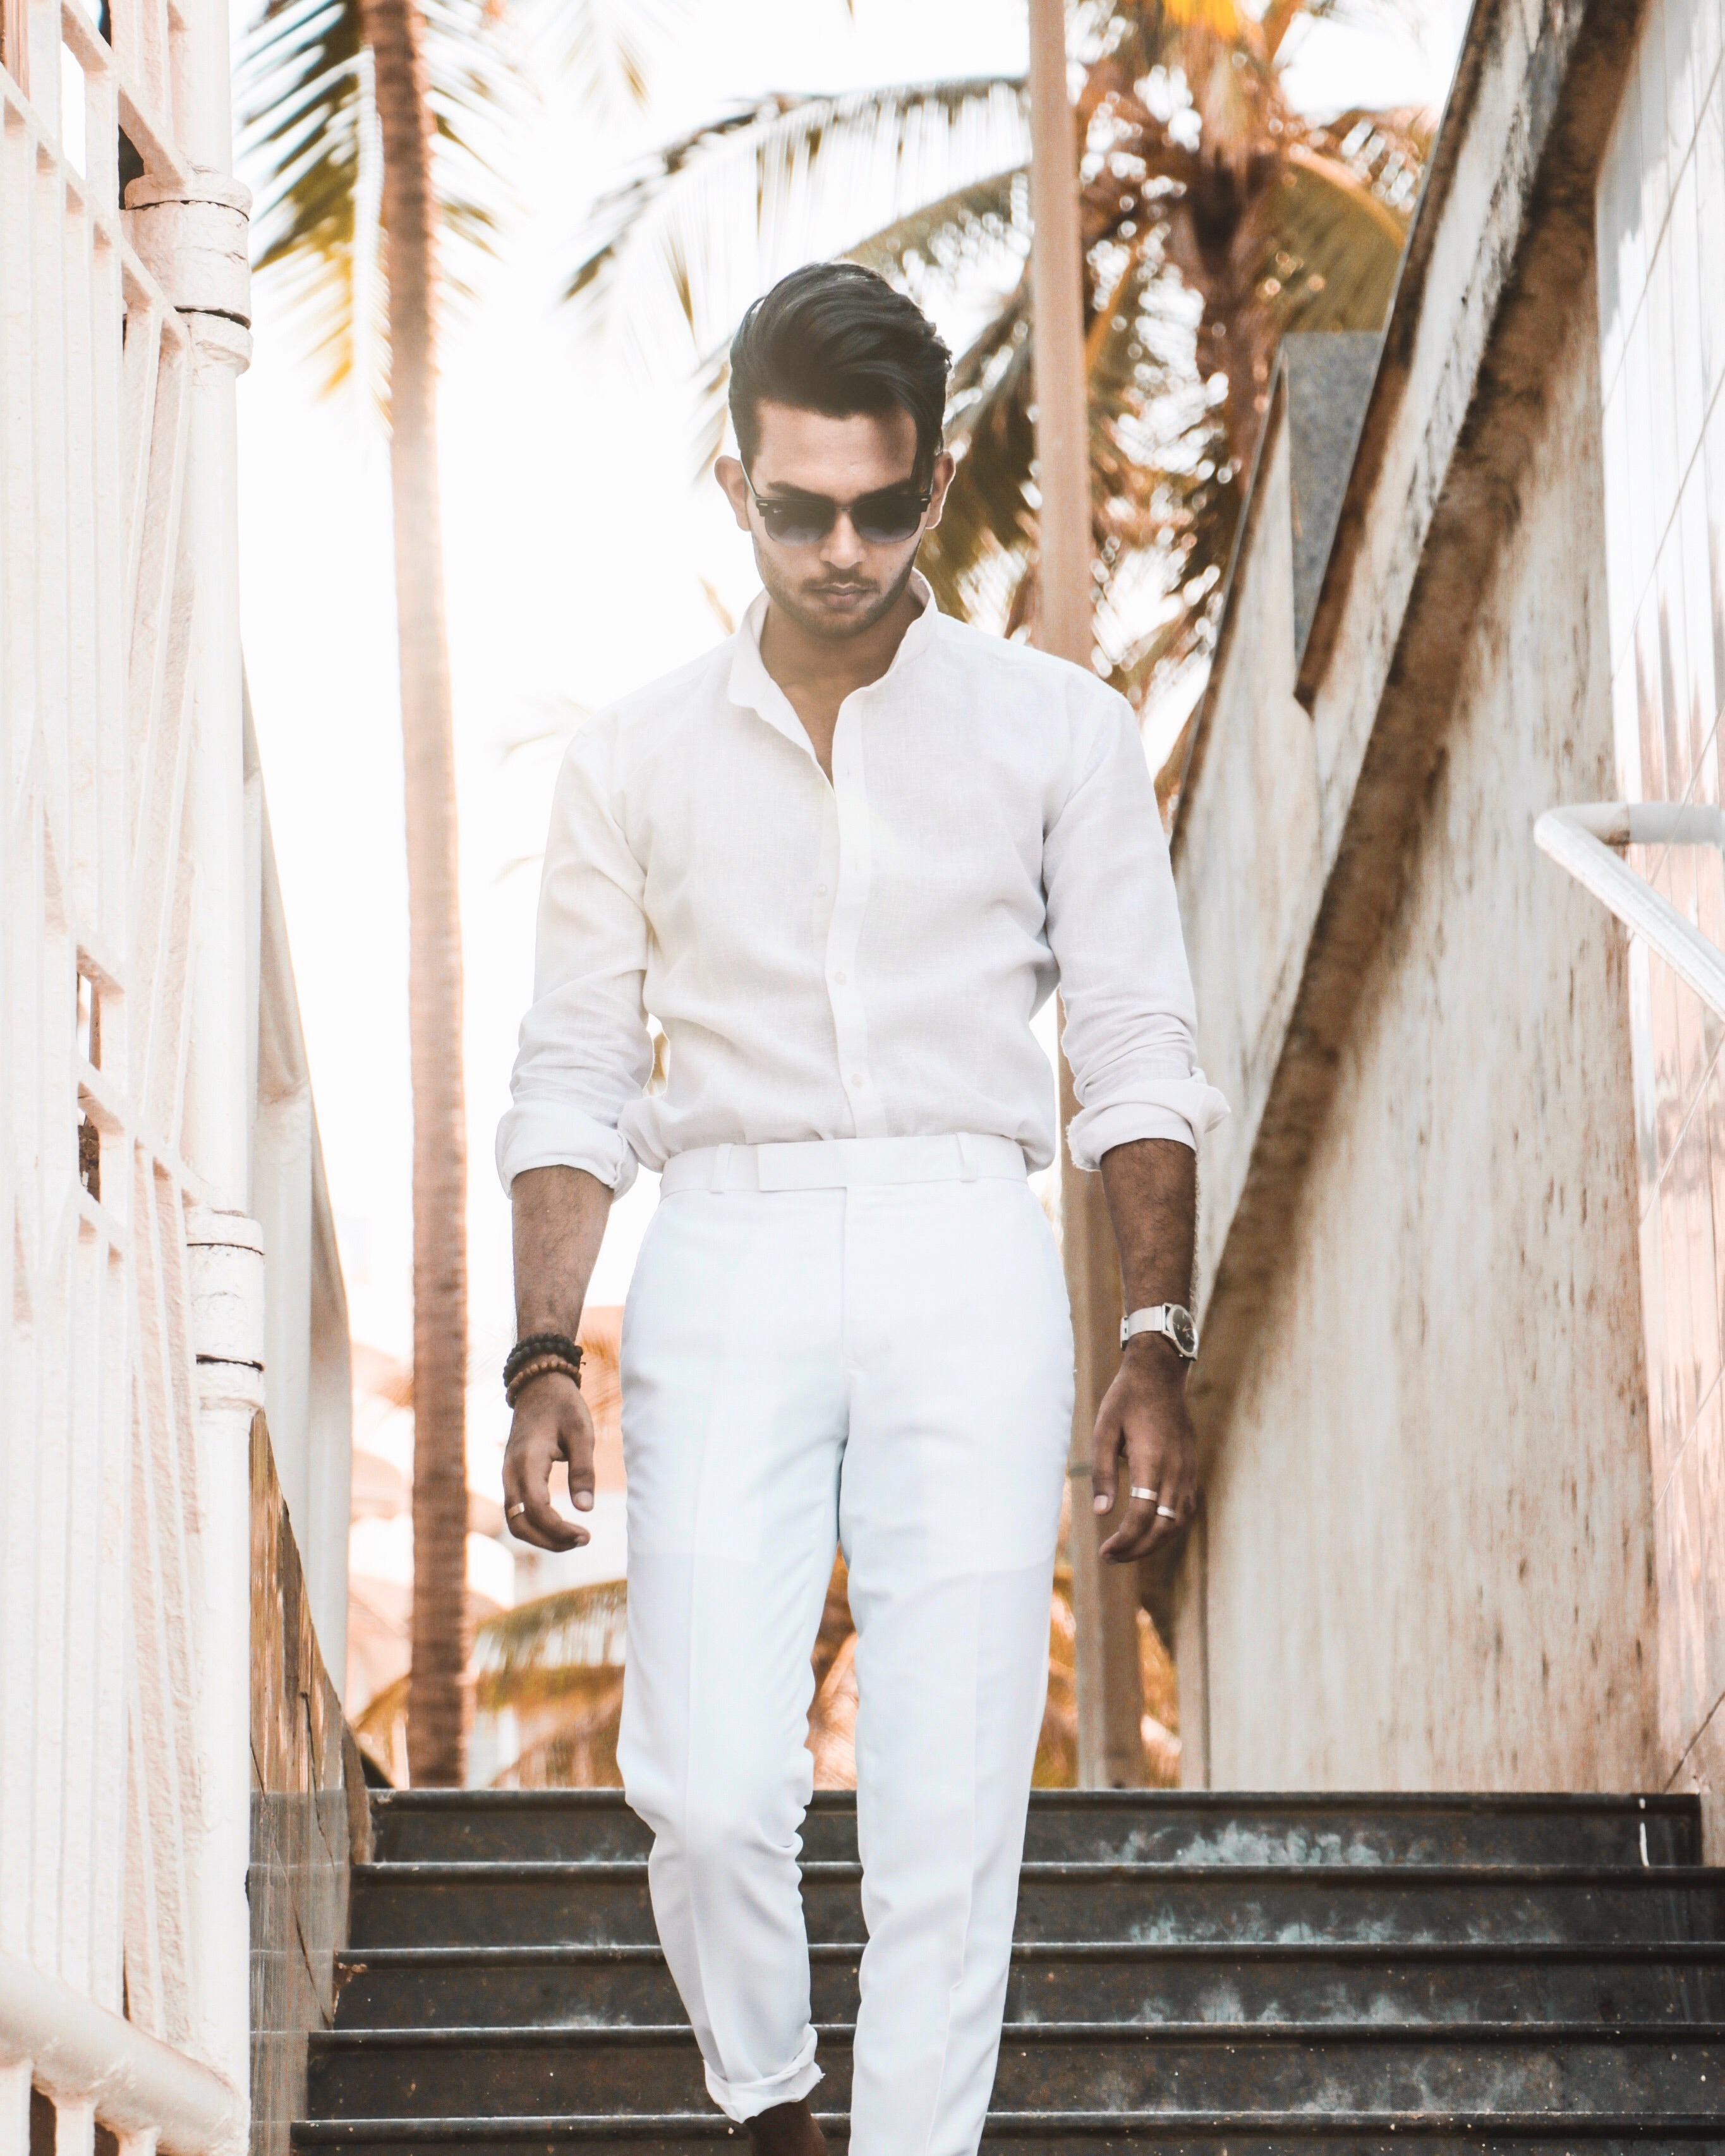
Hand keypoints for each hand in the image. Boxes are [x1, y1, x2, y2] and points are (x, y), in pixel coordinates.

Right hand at [502, 1371, 595, 1550]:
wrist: (538, 1387)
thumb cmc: (563, 1407)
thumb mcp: (581, 1432)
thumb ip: (583, 1470)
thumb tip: (586, 1509)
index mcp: (527, 1460)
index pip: (536, 1509)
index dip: (558, 1530)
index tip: (586, 1534)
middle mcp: (510, 1472)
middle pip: (519, 1524)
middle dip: (550, 1540)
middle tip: (583, 1540)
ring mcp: (507, 1476)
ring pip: (515, 1521)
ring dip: (542, 1537)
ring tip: (574, 1537)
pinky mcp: (512, 1478)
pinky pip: (517, 1512)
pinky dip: (536, 1525)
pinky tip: (560, 1526)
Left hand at [1090, 1339, 1196, 1562]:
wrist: (1159, 1375)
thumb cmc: (1126, 1400)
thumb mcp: (1104, 1430)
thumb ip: (1102, 1471)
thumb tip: (1100, 1511)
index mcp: (1152, 1460)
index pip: (1141, 1515)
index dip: (1125, 1540)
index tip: (1105, 1551)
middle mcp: (1175, 1469)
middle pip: (1163, 1526)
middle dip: (1138, 1549)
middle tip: (1112, 1557)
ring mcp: (1187, 1469)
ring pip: (1178, 1521)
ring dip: (1155, 1542)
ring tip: (1129, 1549)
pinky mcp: (1191, 1467)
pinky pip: (1185, 1508)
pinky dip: (1169, 1526)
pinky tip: (1150, 1530)